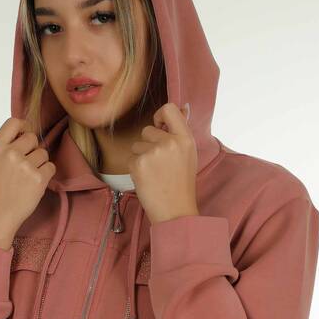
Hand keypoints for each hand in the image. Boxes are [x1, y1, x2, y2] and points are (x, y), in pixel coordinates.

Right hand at [0, 118, 55, 249]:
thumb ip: (7, 147)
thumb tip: (29, 133)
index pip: (14, 122)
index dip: (23, 126)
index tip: (25, 134)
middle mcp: (9, 153)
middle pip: (32, 138)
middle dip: (32, 149)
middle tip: (24, 165)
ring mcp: (24, 166)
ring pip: (43, 153)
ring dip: (39, 163)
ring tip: (26, 178)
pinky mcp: (38, 179)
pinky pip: (51, 167)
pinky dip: (46, 175)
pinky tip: (34, 184)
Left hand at [127, 103, 198, 223]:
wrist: (175, 211)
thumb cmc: (181, 184)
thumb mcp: (188, 154)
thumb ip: (181, 131)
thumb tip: (182, 107)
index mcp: (185, 138)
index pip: (169, 109)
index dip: (160, 116)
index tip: (160, 127)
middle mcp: (170, 142)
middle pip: (148, 130)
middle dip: (149, 144)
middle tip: (160, 164)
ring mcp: (153, 153)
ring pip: (136, 145)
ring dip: (141, 157)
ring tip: (154, 173)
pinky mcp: (138, 164)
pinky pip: (130, 158)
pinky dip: (135, 169)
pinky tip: (147, 180)